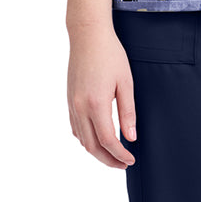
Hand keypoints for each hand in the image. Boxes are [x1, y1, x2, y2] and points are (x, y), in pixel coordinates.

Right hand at [67, 25, 137, 168]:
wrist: (87, 36)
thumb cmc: (110, 56)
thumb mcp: (126, 83)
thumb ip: (128, 112)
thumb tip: (131, 138)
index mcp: (96, 104)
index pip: (108, 141)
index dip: (120, 155)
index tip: (131, 160)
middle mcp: (80, 107)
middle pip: (92, 146)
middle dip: (108, 160)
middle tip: (123, 164)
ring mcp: (72, 104)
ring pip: (81, 139)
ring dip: (96, 152)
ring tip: (113, 155)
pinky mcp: (69, 100)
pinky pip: (75, 128)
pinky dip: (86, 139)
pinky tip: (97, 139)